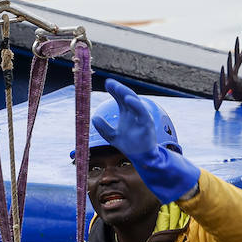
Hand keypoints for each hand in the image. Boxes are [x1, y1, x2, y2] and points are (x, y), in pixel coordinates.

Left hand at [94, 80, 200, 202]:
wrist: (142, 158)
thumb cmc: (130, 146)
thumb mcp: (112, 137)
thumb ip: (103, 128)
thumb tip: (94, 118)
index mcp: (127, 113)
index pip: (120, 98)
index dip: (114, 90)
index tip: (106, 84)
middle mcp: (135, 113)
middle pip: (127, 96)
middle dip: (118, 89)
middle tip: (109, 83)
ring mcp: (141, 117)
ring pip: (134, 101)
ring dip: (126, 93)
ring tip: (117, 88)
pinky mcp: (147, 124)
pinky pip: (142, 112)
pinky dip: (136, 104)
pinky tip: (128, 99)